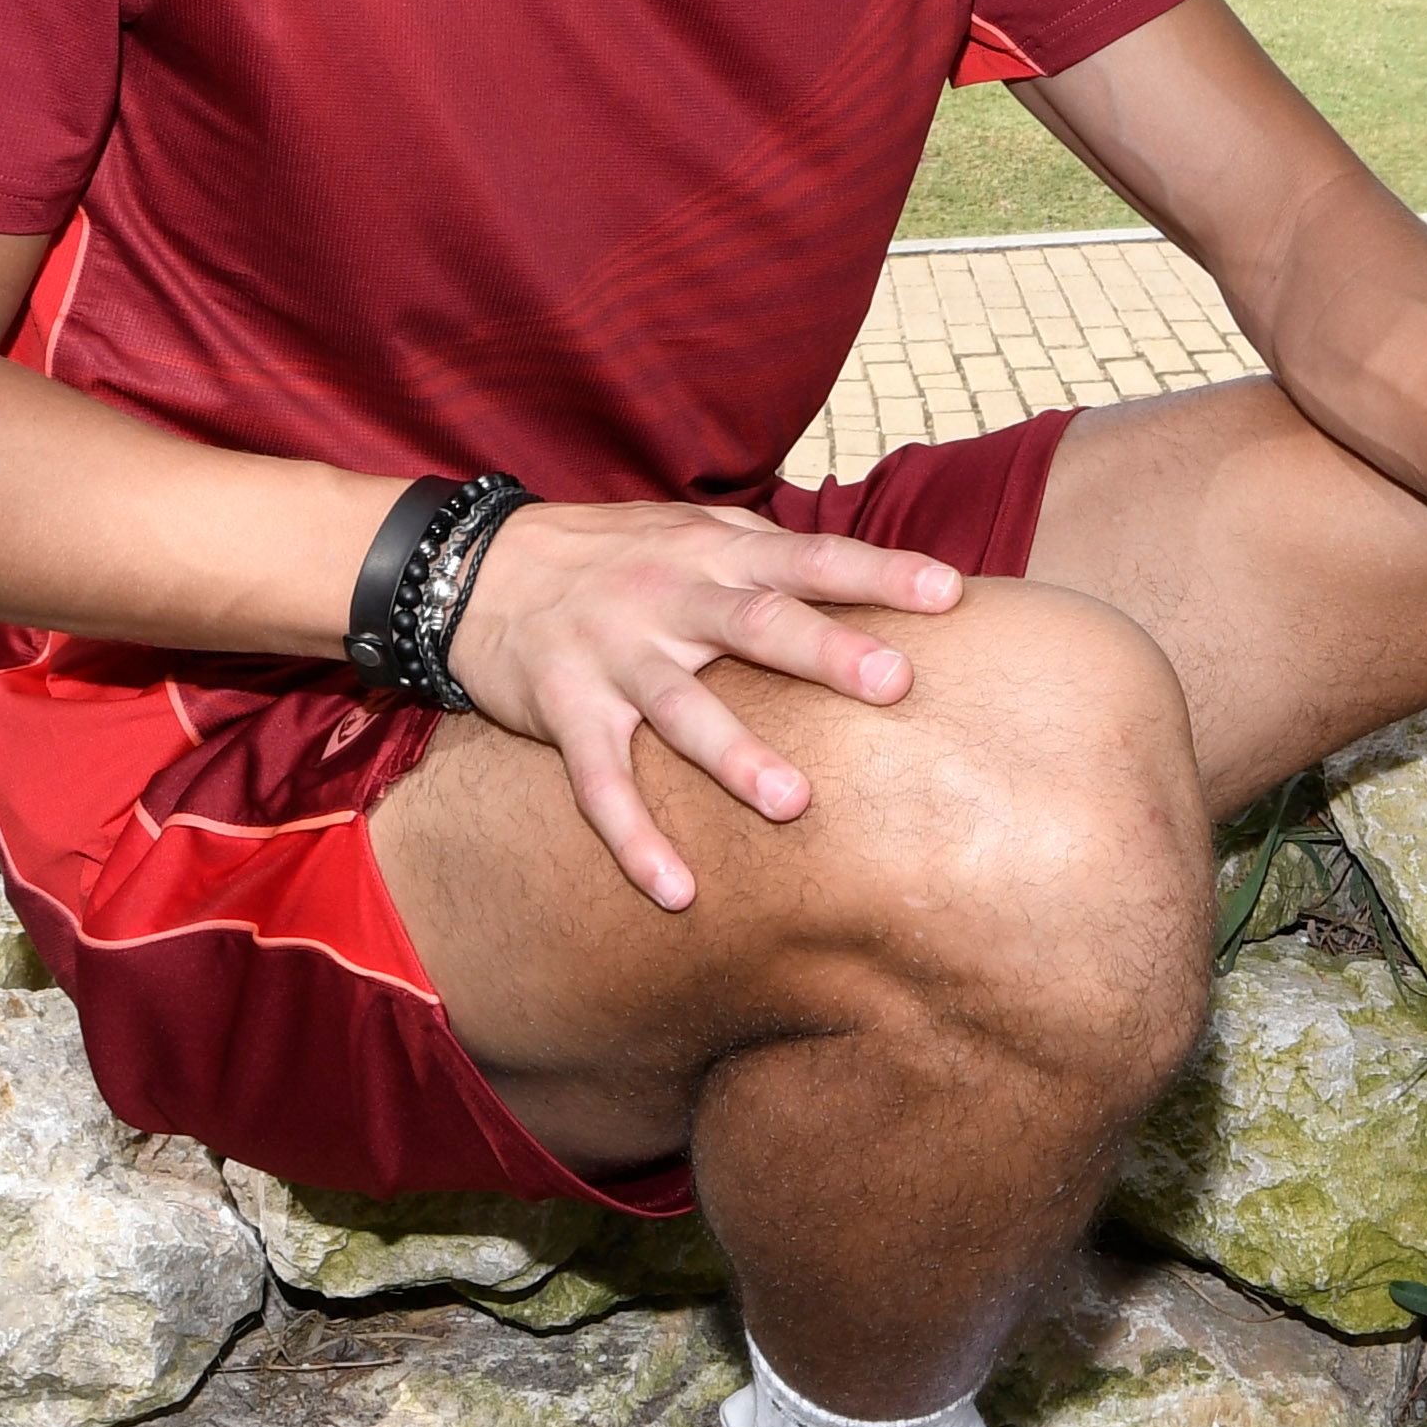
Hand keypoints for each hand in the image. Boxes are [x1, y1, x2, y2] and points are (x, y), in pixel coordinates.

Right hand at [443, 501, 963, 910]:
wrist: (478, 568)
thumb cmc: (616, 554)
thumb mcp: (691, 534)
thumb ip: (772, 556)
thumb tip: (874, 577)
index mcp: (714, 556)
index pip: (809, 558)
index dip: (878, 572)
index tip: (948, 591)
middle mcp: (670, 600)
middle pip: (755, 624)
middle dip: (824, 652)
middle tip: (894, 683)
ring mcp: (616, 657)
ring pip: (681, 709)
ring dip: (736, 757)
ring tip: (794, 804)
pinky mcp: (567, 712)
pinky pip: (601, 784)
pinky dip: (634, 839)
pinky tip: (677, 892)